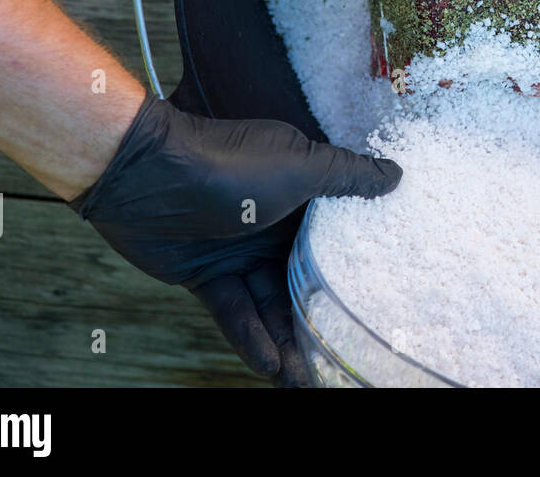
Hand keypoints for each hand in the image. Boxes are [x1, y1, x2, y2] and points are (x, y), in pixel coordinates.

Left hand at [69, 92, 401, 385]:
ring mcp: (240, 251)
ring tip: (307, 376)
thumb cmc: (227, 162)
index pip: (338, 235)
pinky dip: (253, 337)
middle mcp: (274, 223)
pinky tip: (271, 364)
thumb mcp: (301, 166)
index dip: (357, 266)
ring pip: (273, 303)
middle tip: (344, 354)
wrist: (144, 176)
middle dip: (323, 316)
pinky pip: (238, 312)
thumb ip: (349, 176)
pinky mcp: (209, 275)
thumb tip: (396, 176)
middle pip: (307, 277)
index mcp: (302, 190)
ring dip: (289, 338)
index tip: (379, 297)